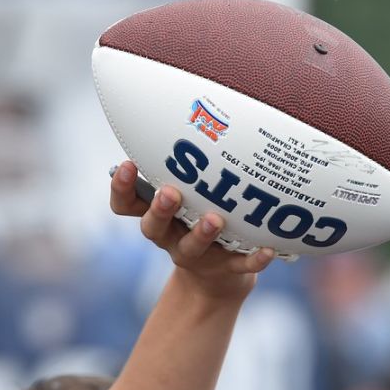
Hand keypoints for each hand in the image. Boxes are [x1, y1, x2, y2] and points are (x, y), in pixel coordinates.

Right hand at [110, 160, 275, 298]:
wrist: (218, 274)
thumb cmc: (200, 217)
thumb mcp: (189, 193)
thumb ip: (188, 167)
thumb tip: (205, 115)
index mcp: (156, 215)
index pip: (126, 204)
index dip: (121, 188)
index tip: (127, 164)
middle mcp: (170, 236)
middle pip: (153, 227)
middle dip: (160, 210)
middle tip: (170, 193)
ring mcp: (196, 255)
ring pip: (192, 247)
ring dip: (202, 233)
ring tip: (214, 219)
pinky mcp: (225, 268)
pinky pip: (239, 265)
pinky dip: (253, 259)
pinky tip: (267, 250)